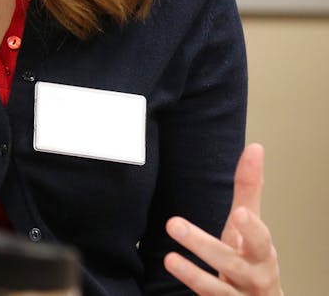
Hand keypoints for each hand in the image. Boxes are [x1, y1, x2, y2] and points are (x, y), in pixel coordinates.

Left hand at [165, 143, 283, 294]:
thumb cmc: (252, 258)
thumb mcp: (249, 225)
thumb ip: (249, 189)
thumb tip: (254, 148)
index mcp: (261, 251)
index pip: (260, 238)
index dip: (251, 228)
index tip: (238, 214)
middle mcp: (252, 275)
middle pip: (232, 263)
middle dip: (205, 246)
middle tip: (173, 224)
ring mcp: (237, 295)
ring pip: (216, 289)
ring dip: (192, 274)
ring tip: (168, 258)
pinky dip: (191, 289)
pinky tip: (171, 275)